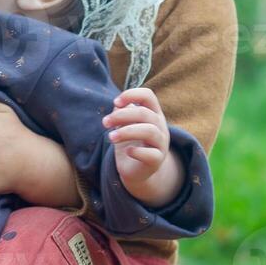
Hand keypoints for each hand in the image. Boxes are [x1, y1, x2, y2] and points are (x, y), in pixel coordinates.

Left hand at [103, 87, 180, 206]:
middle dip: (121, 116)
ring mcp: (161, 144)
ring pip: (150, 131)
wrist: (136, 169)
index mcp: (153, 113)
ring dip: (126, 132)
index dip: (132, 94)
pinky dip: (138, 151)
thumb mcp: (124, 125)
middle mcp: (160, 126)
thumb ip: (122, 113)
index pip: (148, 95)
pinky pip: (151, 154)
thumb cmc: (130, 142)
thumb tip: (118, 104)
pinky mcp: (157, 161)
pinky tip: (127, 151)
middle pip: (145, 113)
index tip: (115, 102)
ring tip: (110, 137)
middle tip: (104, 123)